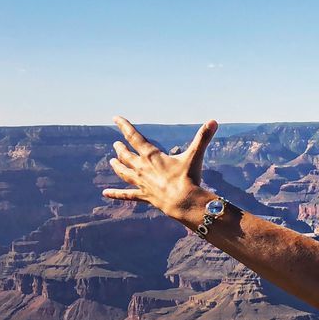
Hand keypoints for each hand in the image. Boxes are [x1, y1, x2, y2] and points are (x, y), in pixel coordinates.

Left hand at [102, 116, 218, 221]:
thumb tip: (214, 121)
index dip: (124, 126)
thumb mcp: (195, 155)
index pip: (134, 136)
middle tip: (115, 144)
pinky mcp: (144, 196)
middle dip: (121, 148)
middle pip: (126, 155)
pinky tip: (105, 194)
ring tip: (111, 162)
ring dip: (117, 166)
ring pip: (124, 172)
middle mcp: (142, 168)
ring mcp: (141, 183)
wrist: (183, 201)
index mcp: (152, 155)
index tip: (115, 118)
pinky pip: (127, 195)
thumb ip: (203, 137)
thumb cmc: (188, 177)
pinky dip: (115, 194)